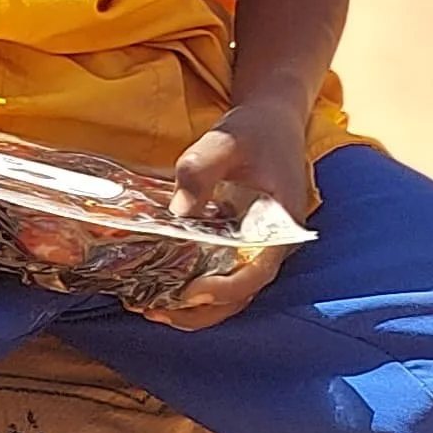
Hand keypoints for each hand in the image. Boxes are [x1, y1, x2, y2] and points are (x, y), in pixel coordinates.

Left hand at [146, 96, 313, 330]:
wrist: (272, 121)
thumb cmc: (254, 130)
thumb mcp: (226, 139)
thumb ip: (201, 169)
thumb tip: (178, 211)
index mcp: (281, 224)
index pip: (259, 271)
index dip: (226, 288)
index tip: (192, 292)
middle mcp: (273, 245)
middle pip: (242, 295)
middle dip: (201, 311)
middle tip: (156, 310)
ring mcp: (257, 248)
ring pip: (231, 295)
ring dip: (195, 309)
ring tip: (151, 309)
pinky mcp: (241, 246)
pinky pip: (222, 278)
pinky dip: (195, 292)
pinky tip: (161, 291)